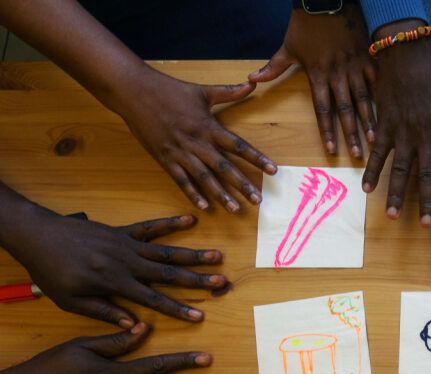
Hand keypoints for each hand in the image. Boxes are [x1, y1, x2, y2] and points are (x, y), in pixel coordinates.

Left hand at [5, 211, 222, 326]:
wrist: (36, 236)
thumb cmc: (51, 272)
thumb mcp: (72, 301)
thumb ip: (105, 312)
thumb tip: (135, 326)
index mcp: (115, 282)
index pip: (153, 299)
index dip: (178, 308)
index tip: (200, 315)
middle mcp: (126, 262)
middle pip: (168, 273)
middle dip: (197, 279)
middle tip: (221, 282)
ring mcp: (125, 244)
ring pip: (165, 251)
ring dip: (192, 253)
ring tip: (217, 255)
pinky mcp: (121, 231)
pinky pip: (149, 227)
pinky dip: (170, 223)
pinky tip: (190, 219)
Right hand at [117, 71, 276, 211]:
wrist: (133, 92)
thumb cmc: (169, 90)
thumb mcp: (202, 91)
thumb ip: (229, 92)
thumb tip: (252, 84)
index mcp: (208, 126)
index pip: (238, 145)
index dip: (257, 158)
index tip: (273, 170)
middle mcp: (196, 142)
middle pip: (224, 167)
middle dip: (242, 185)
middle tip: (258, 201)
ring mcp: (180, 152)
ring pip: (204, 178)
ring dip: (220, 195)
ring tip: (235, 209)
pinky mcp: (165, 159)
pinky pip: (181, 180)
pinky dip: (191, 194)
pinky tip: (204, 207)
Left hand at [250, 7, 375, 156]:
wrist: (327, 0)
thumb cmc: (306, 25)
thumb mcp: (287, 46)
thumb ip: (273, 67)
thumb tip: (251, 80)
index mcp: (318, 75)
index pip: (322, 109)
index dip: (326, 131)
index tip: (330, 150)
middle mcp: (338, 75)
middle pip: (344, 110)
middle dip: (350, 134)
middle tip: (357, 155)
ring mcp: (355, 67)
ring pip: (364, 99)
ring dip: (369, 121)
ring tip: (375, 140)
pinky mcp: (367, 58)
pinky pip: (377, 81)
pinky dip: (383, 97)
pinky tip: (391, 113)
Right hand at [364, 20, 430, 225]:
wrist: (405, 52)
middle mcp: (425, 135)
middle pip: (427, 174)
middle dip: (427, 201)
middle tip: (427, 225)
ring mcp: (402, 132)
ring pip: (400, 168)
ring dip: (396, 193)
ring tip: (392, 215)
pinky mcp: (385, 126)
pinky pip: (377, 152)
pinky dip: (371, 170)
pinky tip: (367, 190)